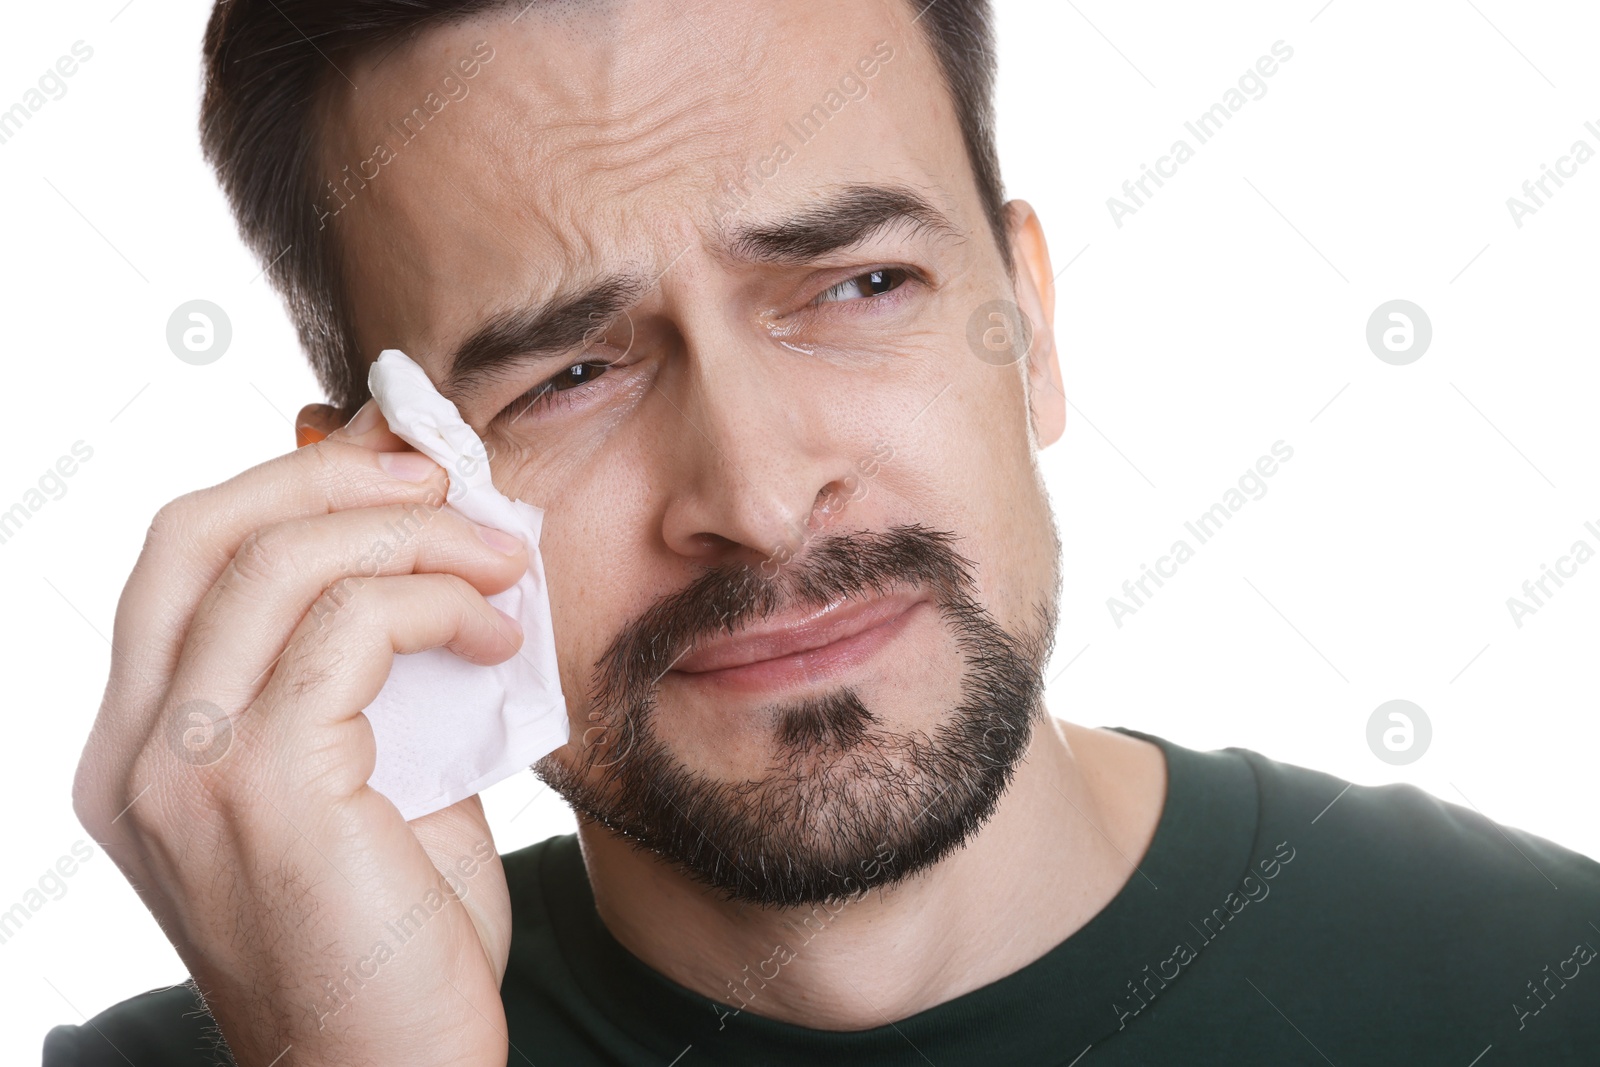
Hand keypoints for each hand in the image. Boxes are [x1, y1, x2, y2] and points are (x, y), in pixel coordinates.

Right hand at [73, 401, 529, 1065]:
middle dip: (331, 479)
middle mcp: (132, 752)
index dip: (287, 485)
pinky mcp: (259, 788)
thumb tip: (407, 541)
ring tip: (500, 559)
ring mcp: (180, 770)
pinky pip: (348, 629)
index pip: (181, 558)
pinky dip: (435, 603)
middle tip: (443, 480)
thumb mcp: (368, 776)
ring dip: (411, 534)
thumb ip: (361, 669)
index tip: (395, 461)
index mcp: (143, 746)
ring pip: (276, 564)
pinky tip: (495, 637)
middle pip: (199, 530)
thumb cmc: (390, 936)